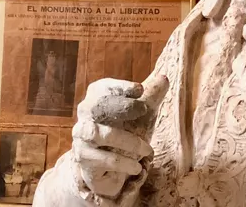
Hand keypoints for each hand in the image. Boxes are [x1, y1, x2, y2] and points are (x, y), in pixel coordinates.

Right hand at [70, 78, 157, 198]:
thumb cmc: (123, 132)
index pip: (104, 88)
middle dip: (122, 106)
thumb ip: (151, 96)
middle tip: (145, 109)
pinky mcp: (83, 157)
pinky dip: (123, 163)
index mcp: (96, 97)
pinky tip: (137, 167)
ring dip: (128, 141)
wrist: (106, 167)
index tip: (140, 89)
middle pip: (98, 107)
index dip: (121, 87)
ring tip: (148, 149)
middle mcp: (85, 114)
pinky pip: (103, 159)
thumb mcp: (140, 113)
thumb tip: (165, 78)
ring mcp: (81, 136)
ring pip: (101, 134)